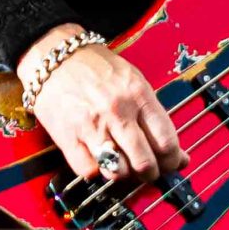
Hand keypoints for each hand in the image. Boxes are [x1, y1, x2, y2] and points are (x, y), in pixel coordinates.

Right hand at [18, 27, 182, 182]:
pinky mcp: (68, 137)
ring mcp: (92, 126)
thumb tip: (175, 151)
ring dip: (124, 174)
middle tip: (148, 171)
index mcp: (138, 95)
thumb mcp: (132, 79)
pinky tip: (97, 158)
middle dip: (151, 173)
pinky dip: (95, 170)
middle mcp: (117, 111)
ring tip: (123, 165)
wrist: (54, 55)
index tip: (171, 163)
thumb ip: (152, 114)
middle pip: (145, 162)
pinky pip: (89, 170)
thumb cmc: (94, 67)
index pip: (166, 141)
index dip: (173, 160)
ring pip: (118, 171)